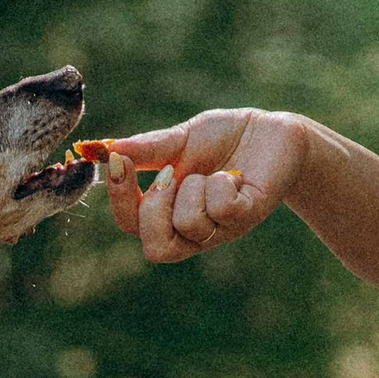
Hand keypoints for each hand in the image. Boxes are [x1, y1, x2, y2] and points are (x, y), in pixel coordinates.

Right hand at [98, 109, 311, 262]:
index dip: (120, 200)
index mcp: (169, 209)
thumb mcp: (181, 138)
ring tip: (213, 172)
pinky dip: (222, 183)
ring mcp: (221, 226)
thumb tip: (107, 150)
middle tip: (171, 173)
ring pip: (189, 225)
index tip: (120, 162)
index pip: (132, 225)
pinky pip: (222, 210)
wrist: (271, 129)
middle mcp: (193, 228)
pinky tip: (234, 175)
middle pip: (155, 248)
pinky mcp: (248, 217)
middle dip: (154, 207)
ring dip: (195, 188)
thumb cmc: (224, 137)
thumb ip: (148, 148)